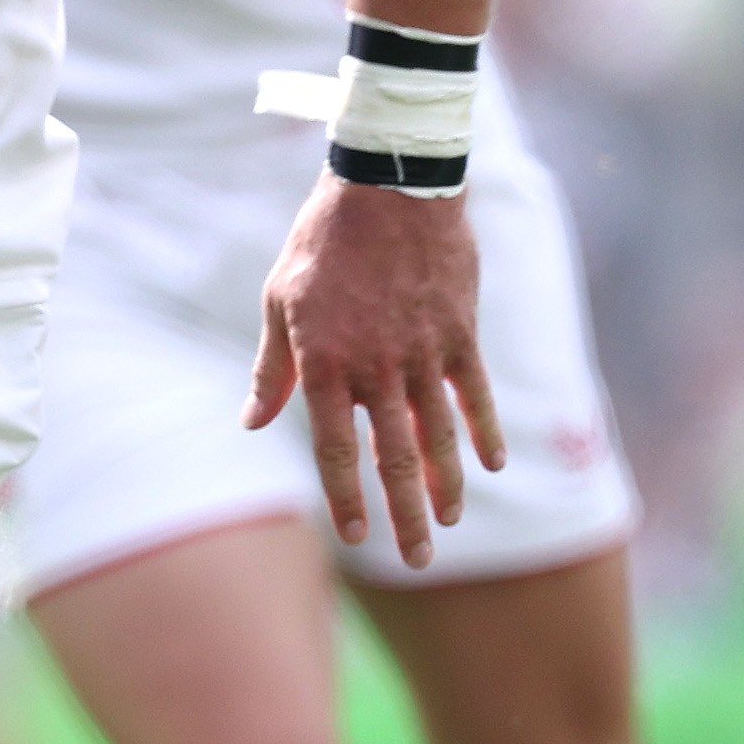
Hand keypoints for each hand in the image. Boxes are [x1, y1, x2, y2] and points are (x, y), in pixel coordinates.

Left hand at [245, 180, 498, 565]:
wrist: (389, 185)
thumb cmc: (324, 242)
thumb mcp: (280, 299)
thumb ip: (272, 369)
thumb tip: (251, 423)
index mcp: (324, 364)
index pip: (334, 450)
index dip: (346, 497)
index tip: (355, 535)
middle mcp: (375, 369)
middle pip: (392, 459)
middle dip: (405, 515)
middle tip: (420, 558)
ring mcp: (423, 354)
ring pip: (438, 436)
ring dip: (446, 485)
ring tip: (450, 522)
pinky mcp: (461, 334)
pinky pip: (476, 395)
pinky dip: (486, 432)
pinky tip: (493, 464)